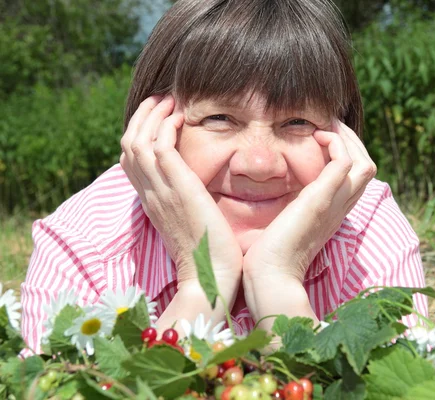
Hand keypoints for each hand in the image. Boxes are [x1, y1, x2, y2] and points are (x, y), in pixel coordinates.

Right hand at [119, 95, 242, 284]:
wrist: (212, 277)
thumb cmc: (211, 255)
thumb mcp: (192, 225)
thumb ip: (187, 204)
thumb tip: (197, 191)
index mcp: (152, 203)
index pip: (132, 162)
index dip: (140, 135)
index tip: (159, 119)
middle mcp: (150, 195)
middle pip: (128, 146)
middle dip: (142, 118)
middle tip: (161, 100)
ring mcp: (160, 191)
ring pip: (137, 141)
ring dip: (152, 116)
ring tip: (170, 100)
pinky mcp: (176, 188)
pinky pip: (159, 147)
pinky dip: (166, 127)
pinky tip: (181, 117)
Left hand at [243, 119, 376, 281]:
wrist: (269, 275)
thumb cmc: (271, 255)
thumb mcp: (287, 223)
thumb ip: (293, 205)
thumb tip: (281, 189)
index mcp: (335, 213)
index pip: (357, 178)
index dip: (348, 153)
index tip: (324, 137)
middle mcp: (341, 208)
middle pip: (367, 167)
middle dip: (351, 140)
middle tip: (329, 124)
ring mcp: (335, 203)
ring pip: (365, 162)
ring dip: (347, 138)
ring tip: (324, 126)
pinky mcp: (321, 199)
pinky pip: (344, 162)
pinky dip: (335, 143)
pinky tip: (314, 136)